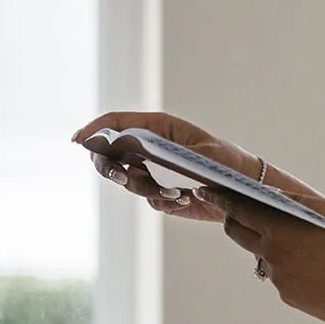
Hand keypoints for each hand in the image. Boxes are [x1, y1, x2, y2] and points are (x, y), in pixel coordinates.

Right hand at [72, 111, 257, 221]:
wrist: (245, 191)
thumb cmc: (228, 163)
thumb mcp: (200, 152)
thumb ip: (165, 151)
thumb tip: (133, 150)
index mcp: (158, 127)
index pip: (116, 123)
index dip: (94, 130)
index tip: (79, 140)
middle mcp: (150, 147)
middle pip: (109, 153)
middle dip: (109, 167)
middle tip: (123, 178)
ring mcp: (153, 170)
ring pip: (127, 180)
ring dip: (145, 188)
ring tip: (175, 192)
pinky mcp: (160, 192)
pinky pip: (148, 198)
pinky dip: (162, 200)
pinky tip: (184, 198)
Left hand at [201, 178, 324, 323]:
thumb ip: (300, 201)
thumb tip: (274, 195)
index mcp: (280, 228)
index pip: (239, 208)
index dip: (221, 197)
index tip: (207, 190)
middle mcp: (272, 255)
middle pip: (238, 233)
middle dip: (234, 218)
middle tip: (239, 210)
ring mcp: (279, 279)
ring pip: (265, 255)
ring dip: (272, 244)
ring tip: (301, 240)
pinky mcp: (291, 297)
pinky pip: (283, 275)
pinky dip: (291, 266)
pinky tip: (317, 265)